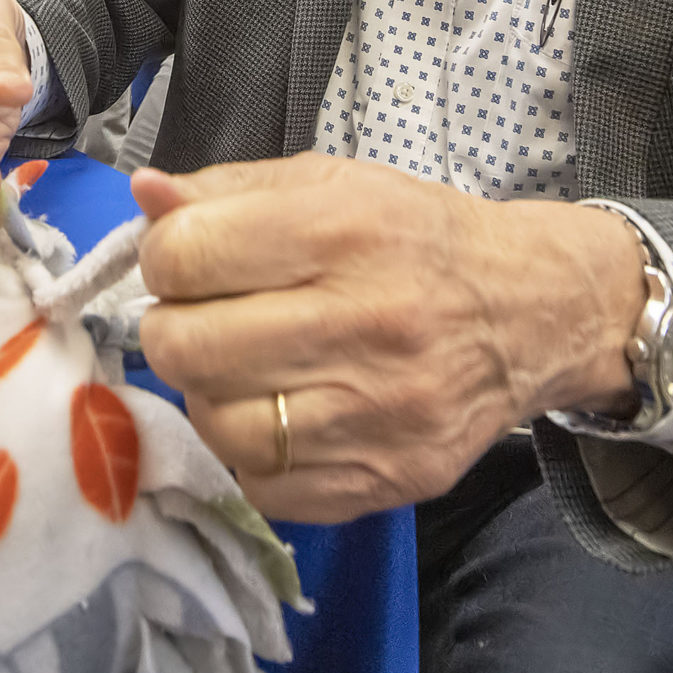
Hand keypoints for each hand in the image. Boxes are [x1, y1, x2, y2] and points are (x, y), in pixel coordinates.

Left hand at [134, 157, 647, 523]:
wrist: (527, 312)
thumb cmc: (413, 240)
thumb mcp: (329, 185)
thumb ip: (227, 191)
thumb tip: (145, 197)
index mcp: (339, 231)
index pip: (184, 258)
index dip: (165, 260)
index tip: (187, 263)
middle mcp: (362, 322)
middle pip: (186, 348)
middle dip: (175, 331)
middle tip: (205, 320)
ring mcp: (377, 412)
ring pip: (218, 425)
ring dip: (211, 397)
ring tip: (243, 369)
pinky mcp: (386, 477)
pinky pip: (263, 487)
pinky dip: (253, 456)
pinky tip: (280, 415)